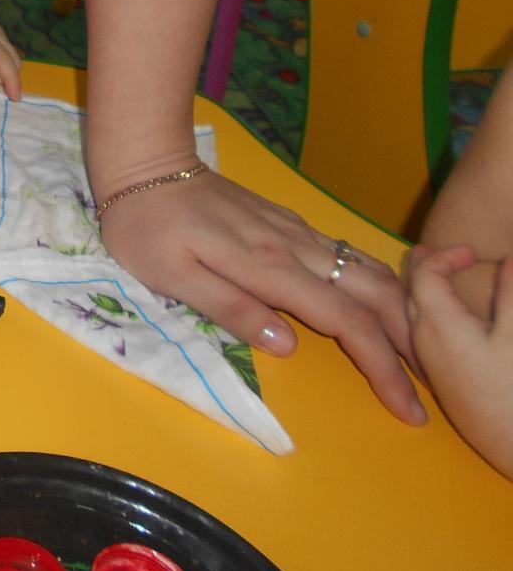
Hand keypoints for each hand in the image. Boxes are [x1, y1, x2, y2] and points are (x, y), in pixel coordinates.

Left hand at [98, 168, 425, 424]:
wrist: (146, 164)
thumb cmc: (146, 227)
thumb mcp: (171, 276)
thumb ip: (230, 308)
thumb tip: (289, 345)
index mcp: (267, 265)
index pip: (345, 320)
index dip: (381, 364)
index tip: (404, 407)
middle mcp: (292, 246)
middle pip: (374, 292)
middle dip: (408, 342)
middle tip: (424, 391)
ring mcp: (293, 230)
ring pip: (366, 268)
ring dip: (401, 310)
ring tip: (416, 354)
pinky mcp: (286, 222)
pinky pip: (345, 254)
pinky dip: (376, 284)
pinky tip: (380, 303)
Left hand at [408, 245, 512, 475]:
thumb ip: (510, 293)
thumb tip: (510, 255)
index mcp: (438, 324)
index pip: (425, 277)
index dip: (445, 256)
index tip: (471, 251)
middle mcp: (423, 341)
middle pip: (408, 293)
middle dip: (420, 270)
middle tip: (426, 251)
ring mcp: (430, 363)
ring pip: (411, 315)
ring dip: (418, 292)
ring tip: (427, 276)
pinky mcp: (441, 381)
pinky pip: (419, 336)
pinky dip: (423, 315)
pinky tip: (437, 318)